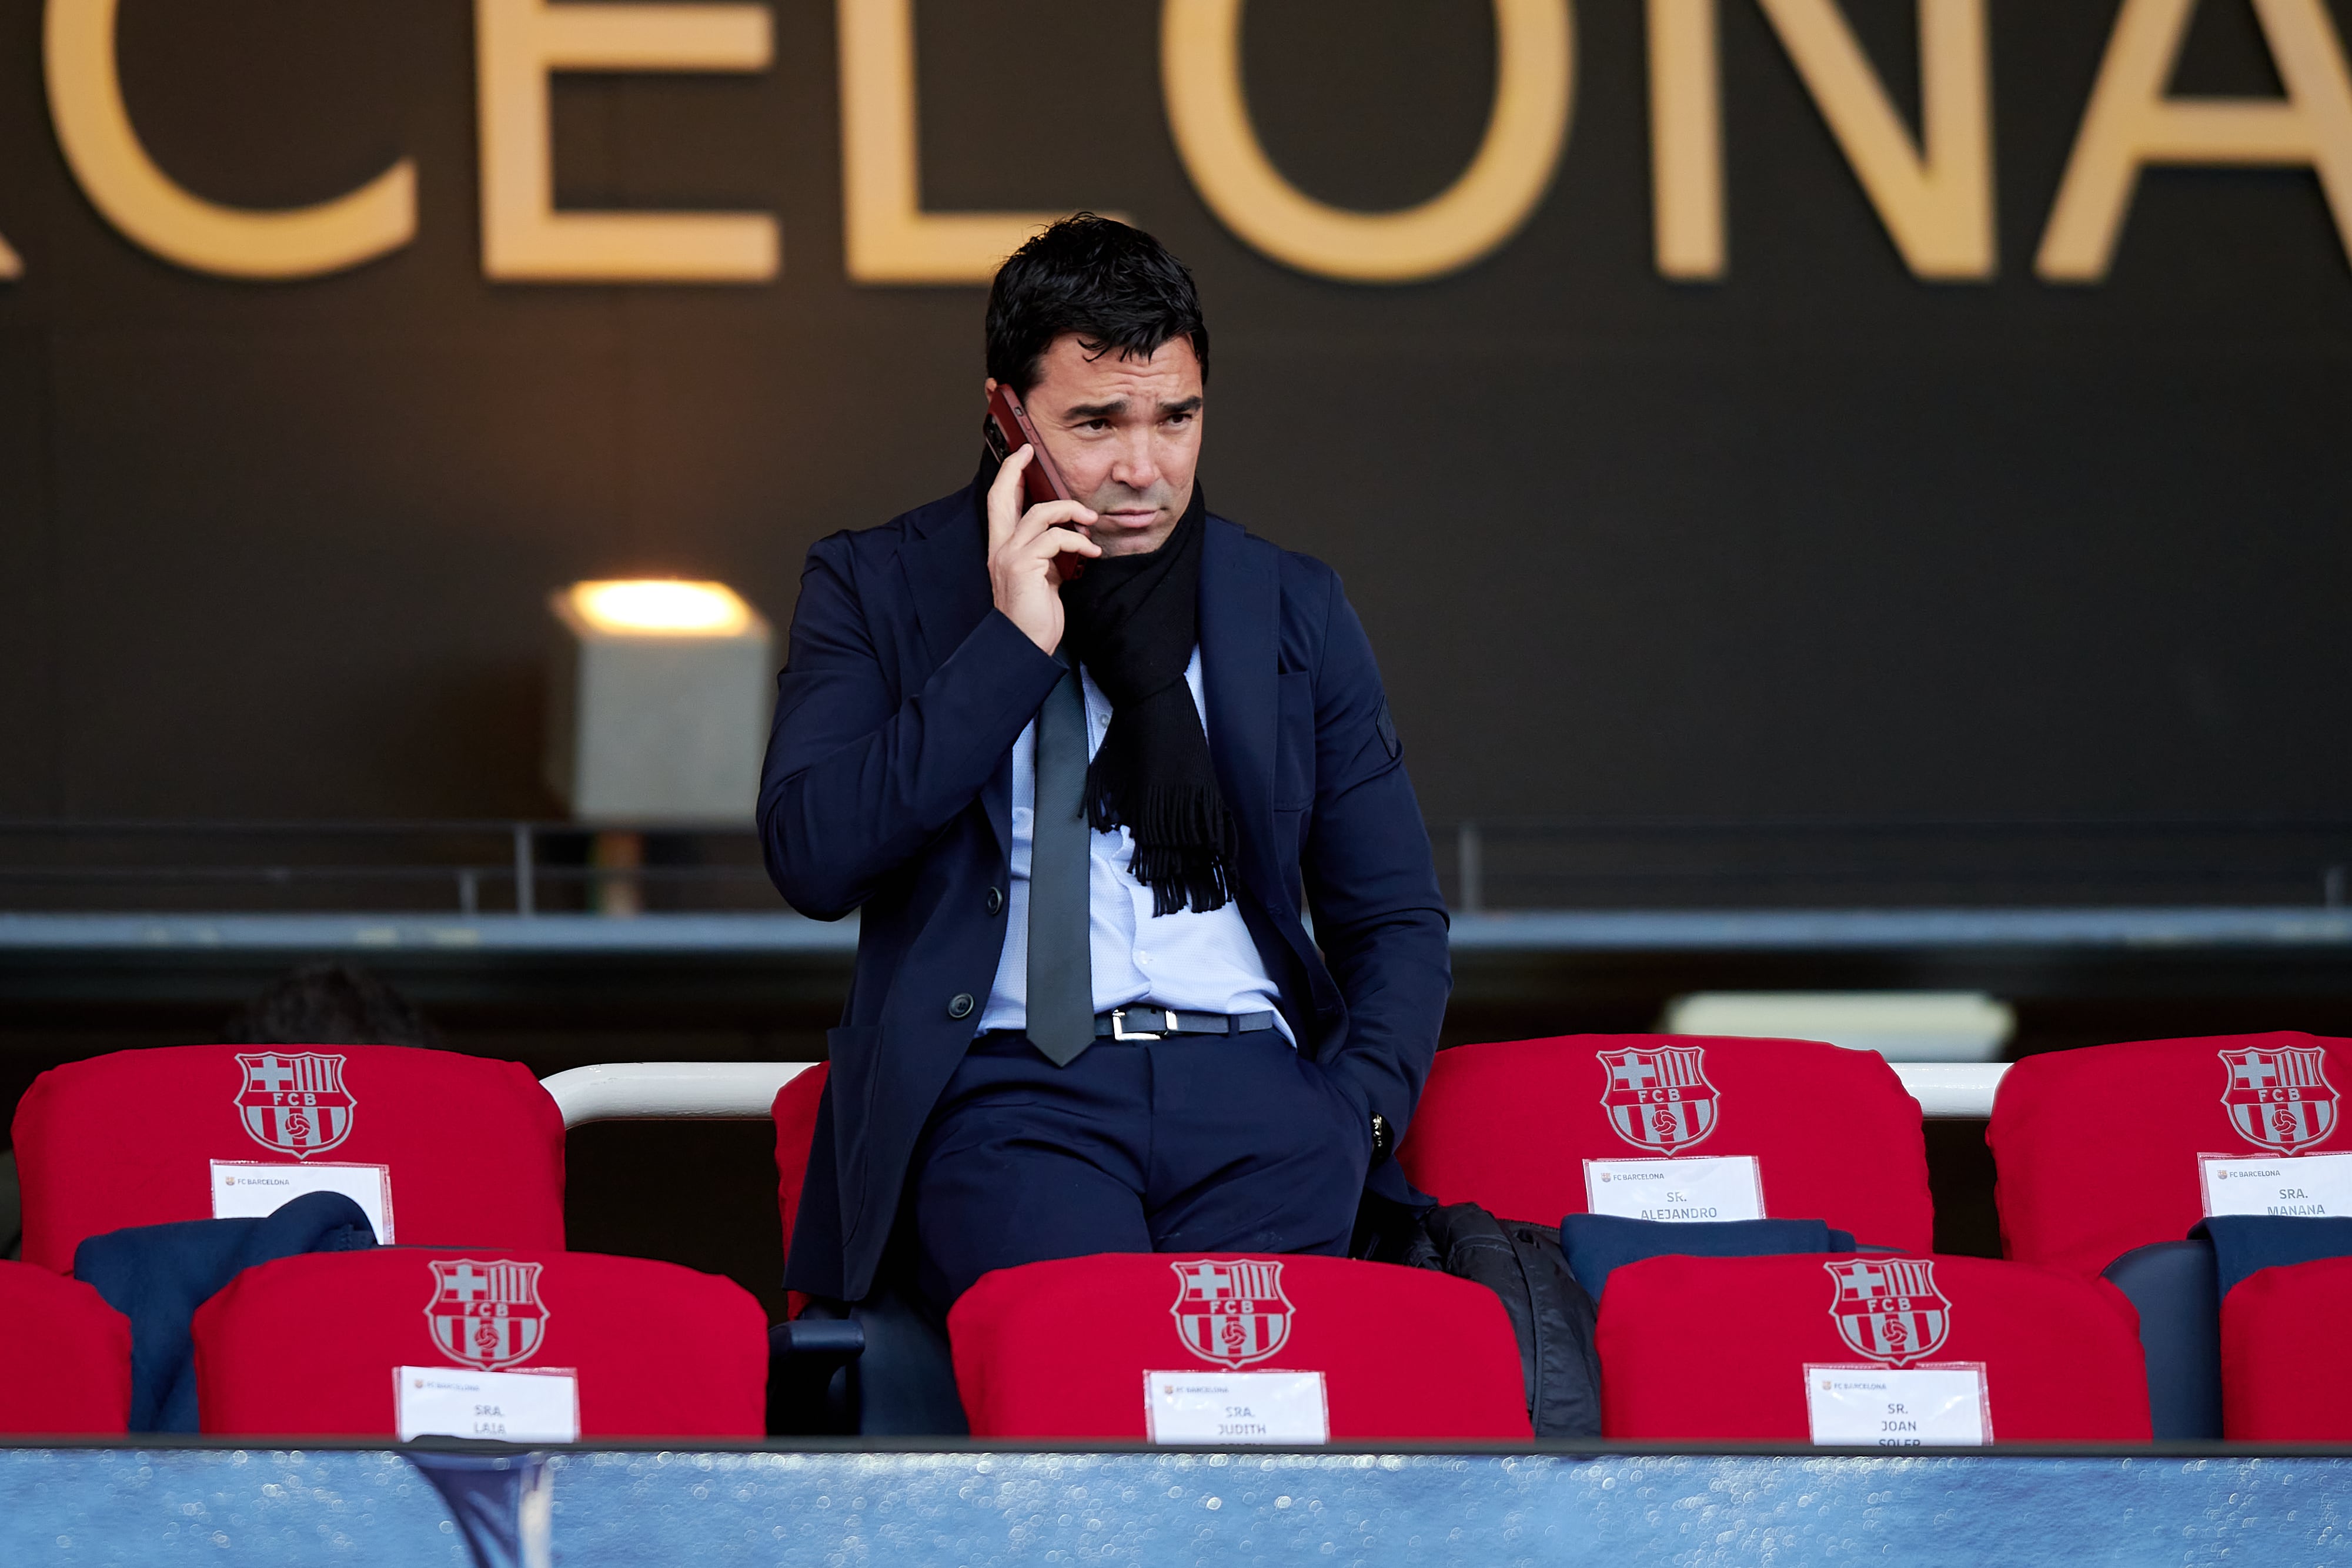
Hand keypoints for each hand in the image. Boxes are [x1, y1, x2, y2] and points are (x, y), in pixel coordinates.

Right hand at [987, 444, 1099, 653]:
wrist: (1026, 645)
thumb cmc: (1035, 616)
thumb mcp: (1042, 578)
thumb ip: (1046, 555)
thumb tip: (1065, 537)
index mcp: (1002, 550)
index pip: (999, 504)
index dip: (1008, 477)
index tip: (1021, 457)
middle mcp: (1000, 549)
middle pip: (1001, 496)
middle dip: (1015, 469)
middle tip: (1030, 452)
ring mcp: (1009, 556)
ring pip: (1039, 514)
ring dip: (1069, 512)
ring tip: (1090, 520)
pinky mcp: (1023, 566)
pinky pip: (1055, 538)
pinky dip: (1077, 541)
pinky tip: (1090, 553)